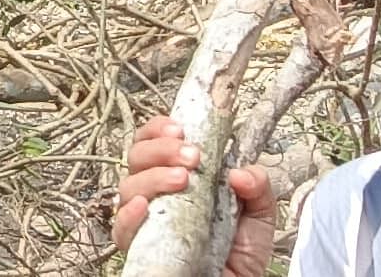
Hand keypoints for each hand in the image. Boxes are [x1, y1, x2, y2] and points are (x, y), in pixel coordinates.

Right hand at [110, 117, 275, 276]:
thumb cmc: (242, 251)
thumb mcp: (259, 212)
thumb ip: (257, 185)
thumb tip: (239, 172)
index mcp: (179, 176)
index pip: (154, 141)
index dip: (160, 129)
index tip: (181, 129)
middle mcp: (157, 194)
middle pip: (137, 156)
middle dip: (161, 148)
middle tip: (192, 156)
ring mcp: (146, 220)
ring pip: (129, 187)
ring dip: (153, 177)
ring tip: (182, 179)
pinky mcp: (141, 247)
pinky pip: (121, 228)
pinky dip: (128, 214)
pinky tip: (145, 205)